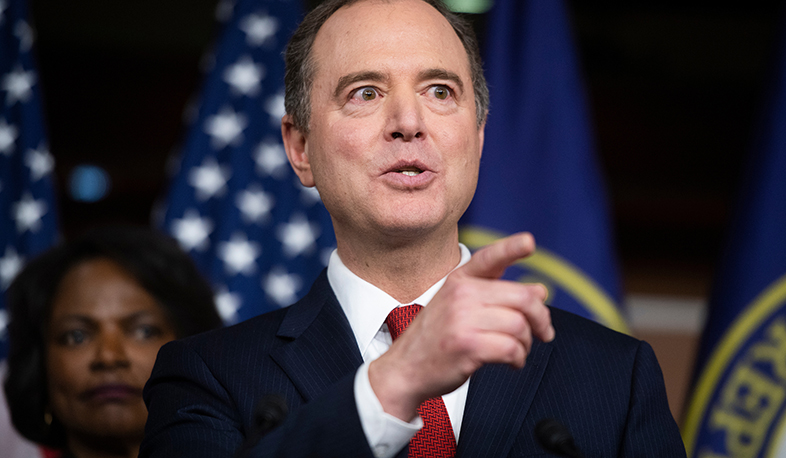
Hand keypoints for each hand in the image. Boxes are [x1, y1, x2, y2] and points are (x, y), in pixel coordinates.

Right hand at [368, 232, 554, 420]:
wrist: (405, 369)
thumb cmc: (436, 339)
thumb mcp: (458, 307)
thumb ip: (496, 296)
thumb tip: (540, 291)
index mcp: (459, 281)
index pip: (490, 258)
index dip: (512, 248)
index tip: (529, 242)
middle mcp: (461, 295)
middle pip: (522, 298)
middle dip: (541, 317)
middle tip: (544, 331)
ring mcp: (463, 320)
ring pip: (520, 326)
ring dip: (527, 343)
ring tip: (518, 351)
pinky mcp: (468, 346)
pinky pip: (511, 348)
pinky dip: (518, 358)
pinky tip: (511, 362)